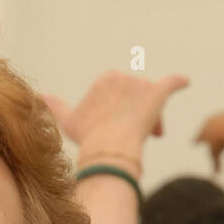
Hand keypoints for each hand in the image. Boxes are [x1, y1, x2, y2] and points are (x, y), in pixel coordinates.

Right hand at [42, 70, 188, 162]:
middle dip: (135, 117)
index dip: (119, 115)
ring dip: (152, 119)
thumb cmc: (88, 137)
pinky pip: (171, 84)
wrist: (109, 147)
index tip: (116, 132)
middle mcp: (123, 77)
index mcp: (104, 80)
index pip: (117, 96)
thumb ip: (55, 107)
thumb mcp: (68, 121)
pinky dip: (178, 82)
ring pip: (151, 102)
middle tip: (136, 138)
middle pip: (135, 99)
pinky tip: (185, 82)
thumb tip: (38, 97)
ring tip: (152, 137)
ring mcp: (141, 85)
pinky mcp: (159, 93)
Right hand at [194, 110, 223, 169]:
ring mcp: (218, 116)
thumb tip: (217, 175)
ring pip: (216, 121)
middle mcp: (208, 122)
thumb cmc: (222, 143)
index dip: (196, 141)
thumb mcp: (217, 155)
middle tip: (204, 134)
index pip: (197, 138)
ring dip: (217, 125)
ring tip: (218, 128)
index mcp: (202, 133)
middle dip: (204, 132)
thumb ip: (216, 165)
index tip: (193, 143)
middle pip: (205, 128)